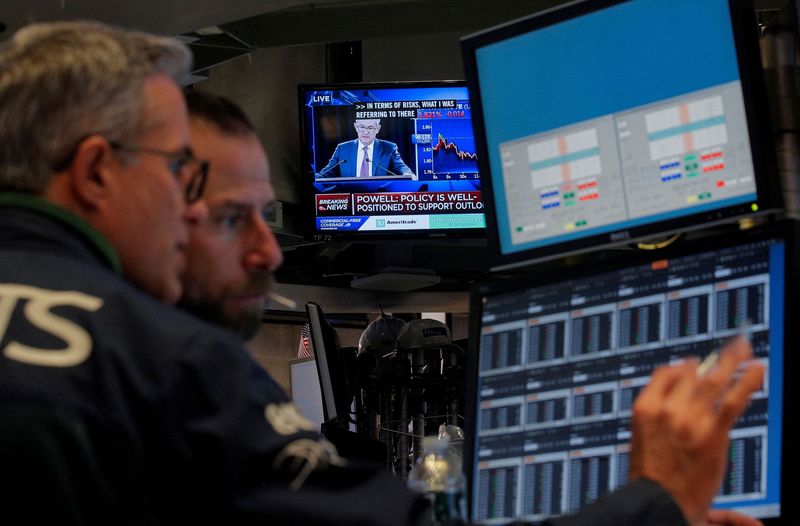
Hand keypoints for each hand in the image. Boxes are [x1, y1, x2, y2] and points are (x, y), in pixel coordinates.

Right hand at [629, 336, 763, 525]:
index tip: (694, 365)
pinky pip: (733, 400)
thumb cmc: (651, 475)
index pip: (666, 373)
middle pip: (692, 373)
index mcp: (645, 407)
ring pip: (714, 380)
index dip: (682, 367)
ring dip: (731, 360)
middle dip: (713, 359)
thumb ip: (659, 412)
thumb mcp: (642, 436)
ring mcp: (690, 419)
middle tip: (730, 347)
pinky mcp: (713, 433)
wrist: (658, 502)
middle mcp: (667, 408)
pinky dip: (748, 381)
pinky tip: (758, 368)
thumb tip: (678, 397)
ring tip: (744, 347)